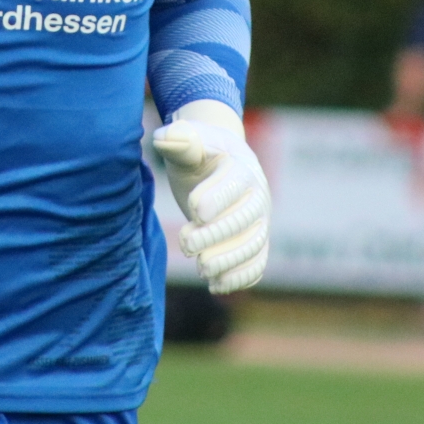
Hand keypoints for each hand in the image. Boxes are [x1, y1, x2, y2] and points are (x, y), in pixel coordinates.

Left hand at [152, 105, 269, 294]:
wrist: (218, 163)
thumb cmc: (198, 153)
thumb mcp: (187, 142)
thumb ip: (178, 140)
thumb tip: (164, 137)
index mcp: (240, 167)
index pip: (235, 184)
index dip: (218, 198)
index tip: (194, 211)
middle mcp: (257, 196)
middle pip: (246, 219)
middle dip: (217, 235)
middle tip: (185, 243)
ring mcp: (259, 222)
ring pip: (254, 245)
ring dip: (229, 261)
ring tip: (201, 269)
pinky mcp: (254, 242)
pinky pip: (257, 264)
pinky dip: (241, 277)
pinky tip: (216, 285)